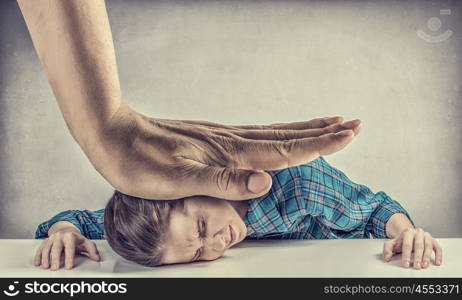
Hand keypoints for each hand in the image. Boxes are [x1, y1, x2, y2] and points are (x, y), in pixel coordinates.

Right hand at [34, 227, 99, 269]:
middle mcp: (60, 236)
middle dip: (55, 258)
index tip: (69, 266)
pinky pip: (40, 248)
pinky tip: (37, 263)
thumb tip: (97, 258)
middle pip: (56, 247)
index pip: (70, 247)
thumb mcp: (86, 243)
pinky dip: (38, 256)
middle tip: (55, 268)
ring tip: (46, 267)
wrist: (67, 230)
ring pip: (47, 248)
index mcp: (71, 236)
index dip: (69, 257)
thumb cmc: (77, 239)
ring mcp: (52, 238)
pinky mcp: (45, 241)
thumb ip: (92, 250)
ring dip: (45, 258)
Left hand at [93, 102, 361, 199]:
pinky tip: (277, 135)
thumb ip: (223, 181)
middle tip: (351, 124)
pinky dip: (277, 133)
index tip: (347, 135)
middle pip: (286, 136)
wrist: (113, 135)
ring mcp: (222, 137)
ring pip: (273, 132)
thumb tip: (265, 182)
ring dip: (304, 129)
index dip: (318, 144)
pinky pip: (255, 134)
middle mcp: (231, 141)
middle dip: (321, 132)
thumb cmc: (140, 162)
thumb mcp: (179, 179)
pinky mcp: (211, 137)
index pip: (284, 150)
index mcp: (229, 153)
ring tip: (326, 123)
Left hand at [382, 227, 441, 268]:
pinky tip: (437, 263)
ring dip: (427, 257)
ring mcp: (427, 236)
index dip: (406, 255)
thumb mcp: (392, 243)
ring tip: (424, 265)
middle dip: (417, 257)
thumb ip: (387, 249)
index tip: (405, 264)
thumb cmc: (401, 241)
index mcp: (408, 232)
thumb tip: (387, 258)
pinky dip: (438, 255)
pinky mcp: (433, 240)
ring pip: (428, 246)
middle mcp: (418, 233)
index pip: (407, 244)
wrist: (409, 234)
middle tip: (416, 266)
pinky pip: (438, 248)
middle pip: (419, 245)